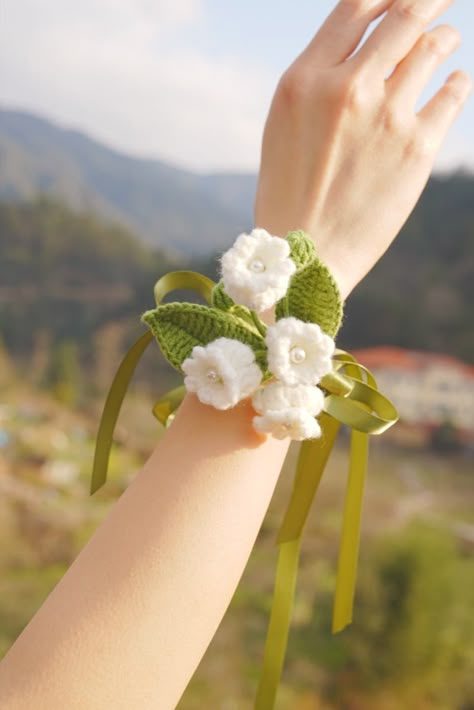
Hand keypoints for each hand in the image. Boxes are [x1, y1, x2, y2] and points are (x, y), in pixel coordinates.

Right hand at [254, 0, 471, 299]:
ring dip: (443, 38)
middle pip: (403, 16)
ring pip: (432, 49)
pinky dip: (457, 81)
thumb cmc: (289, 195)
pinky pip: (452, 92)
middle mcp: (346, 90)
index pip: (356, 6)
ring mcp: (386, 117)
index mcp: (304, 82)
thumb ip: (320, 82)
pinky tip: (455, 80)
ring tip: (446, 42)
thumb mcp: (284, 127)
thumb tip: (367, 47)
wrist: (305, 258)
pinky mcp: (418, 148)